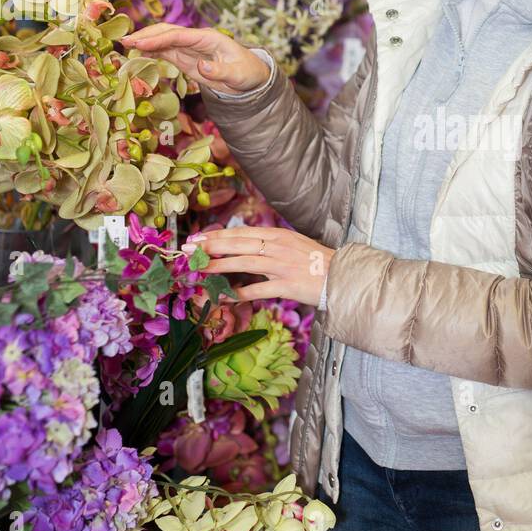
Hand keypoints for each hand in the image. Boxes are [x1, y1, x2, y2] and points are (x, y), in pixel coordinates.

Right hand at [120, 23, 269, 95]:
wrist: (251, 77)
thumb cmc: (248, 73)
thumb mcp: (238, 75)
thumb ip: (221, 71)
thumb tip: (202, 68)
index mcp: (209, 38)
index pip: (179, 35)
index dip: (159, 39)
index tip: (140, 43)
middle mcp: (197, 40)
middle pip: (167, 32)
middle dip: (146, 35)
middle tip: (124, 41)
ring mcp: (190, 48)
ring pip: (163, 40)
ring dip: (145, 42)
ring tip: (125, 45)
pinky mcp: (187, 58)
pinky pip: (166, 52)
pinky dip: (151, 51)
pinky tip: (137, 54)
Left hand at [184, 226, 334, 305]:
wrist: (342, 276)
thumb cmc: (318, 262)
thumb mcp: (294, 244)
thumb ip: (271, 244)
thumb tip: (247, 246)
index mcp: (278, 235)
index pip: (242, 232)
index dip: (218, 235)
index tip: (198, 238)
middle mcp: (278, 247)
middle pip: (238, 243)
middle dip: (211, 246)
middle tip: (189, 249)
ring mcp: (282, 266)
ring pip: (244, 263)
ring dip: (219, 266)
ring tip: (199, 269)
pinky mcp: (287, 285)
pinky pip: (257, 290)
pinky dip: (238, 294)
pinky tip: (223, 297)